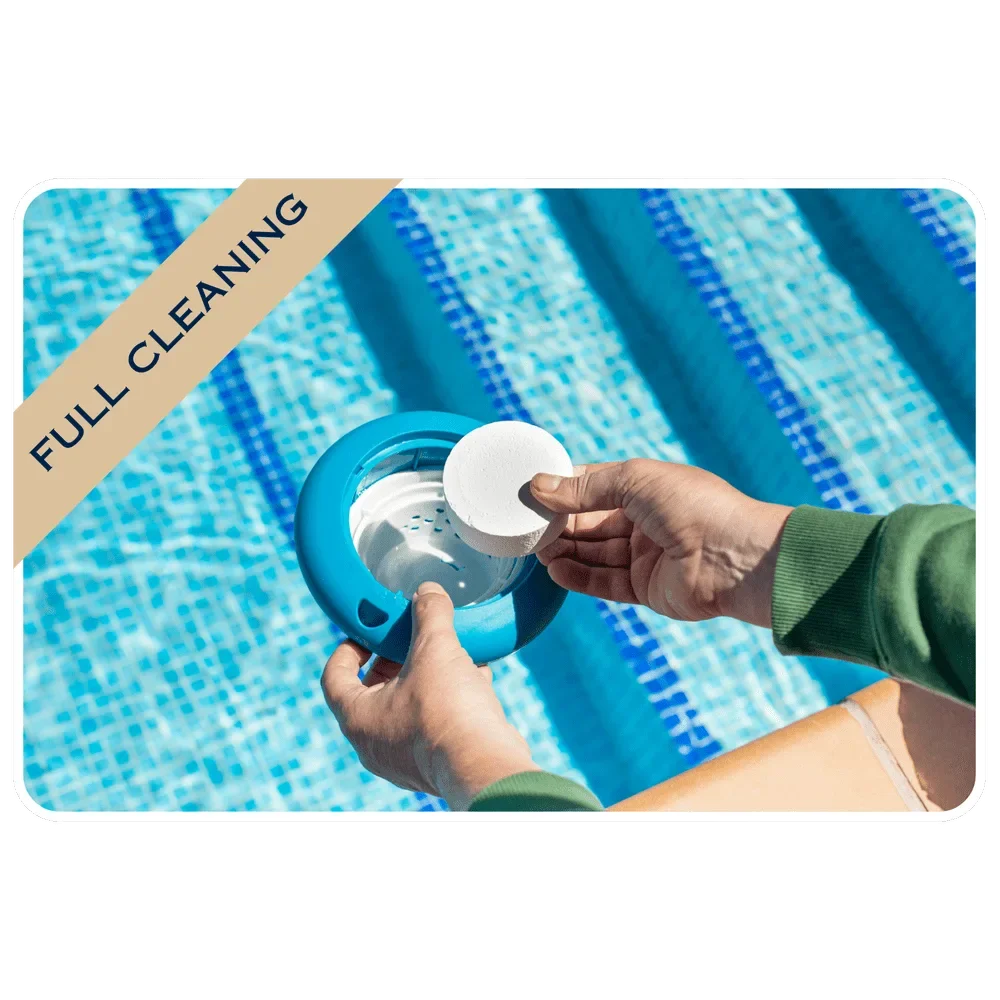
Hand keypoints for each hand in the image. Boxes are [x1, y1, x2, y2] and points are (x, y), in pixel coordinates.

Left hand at [321, 581, 538, 809]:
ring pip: (408, 707)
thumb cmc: (446, 710)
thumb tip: (427, 592)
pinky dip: (450, 699)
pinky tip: (475, 676)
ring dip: (426, 678)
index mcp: (357, 717)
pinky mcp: (436, 763)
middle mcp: (374, 743)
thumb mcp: (435, 648)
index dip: (348, 648)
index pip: (334, 677)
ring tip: (449, 652)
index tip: (368, 632)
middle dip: (395, 659)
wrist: (484, 763)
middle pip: (373, 691)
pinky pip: (435, 723)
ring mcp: (404, 757)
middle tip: (413, 637)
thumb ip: (429, 614)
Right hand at [531, 460, 791, 627]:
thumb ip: (585, 487)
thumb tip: (538, 485)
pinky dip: (578, 576)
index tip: (531, 491)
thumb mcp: (635, 481)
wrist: (735, 557)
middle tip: (525, 525)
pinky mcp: (645, 588)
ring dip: (564, 550)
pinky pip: (604, 582)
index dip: (564, 489)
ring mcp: (645, 556)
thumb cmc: (693, 506)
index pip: (595, 486)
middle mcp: (645, 521)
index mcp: (647, 489)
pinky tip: (555, 569)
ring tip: (534, 549)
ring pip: (593, 553)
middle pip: (590, 522)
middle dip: (559, 523)